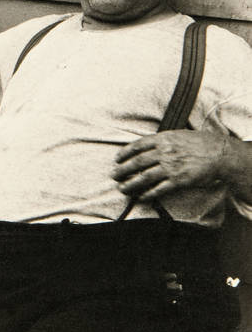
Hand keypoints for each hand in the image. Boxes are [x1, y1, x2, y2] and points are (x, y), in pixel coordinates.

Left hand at [112, 130, 228, 201]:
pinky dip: (148, 194)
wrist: (217, 153)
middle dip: (123, 170)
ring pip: (145, 177)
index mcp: (162, 139)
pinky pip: (159, 189)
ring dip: (131, 184)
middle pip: (137, 162)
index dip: (125, 153)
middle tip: (114, 175)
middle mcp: (164, 152)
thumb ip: (161, 140)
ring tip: (122, 188)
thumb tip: (147, 147)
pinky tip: (141, 197)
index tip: (117, 159)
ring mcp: (170, 167)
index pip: (137, 145)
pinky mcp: (178, 181)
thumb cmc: (198, 142)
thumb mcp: (177, 134)